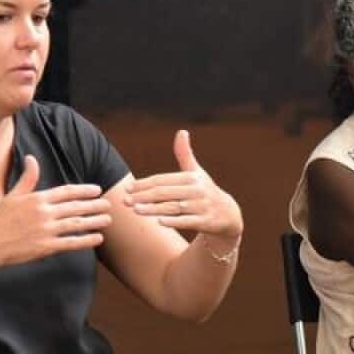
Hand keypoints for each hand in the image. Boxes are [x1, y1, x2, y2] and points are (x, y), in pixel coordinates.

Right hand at [0, 155, 111, 266]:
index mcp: (37, 199)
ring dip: (94, 221)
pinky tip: (98, 238)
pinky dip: (86, 240)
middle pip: (75, 207)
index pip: (66, 191)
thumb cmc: (1, 219)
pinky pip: (71, 243)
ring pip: (76, 224)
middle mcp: (43, 213)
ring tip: (108, 219)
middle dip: (94, 205)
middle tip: (109, 204)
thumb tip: (31, 158)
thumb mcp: (13, 195)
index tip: (97, 190)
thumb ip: (27, 178)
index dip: (83, 190)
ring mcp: (45, 230)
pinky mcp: (46, 247)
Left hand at [124, 130, 242, 246]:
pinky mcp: (206, 221)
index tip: (128, 188)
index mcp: (191, 178)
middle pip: (165, 193)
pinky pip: (187, 221)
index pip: (162, 180)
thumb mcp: (197, 172)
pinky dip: (173, 221)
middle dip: (143, 197)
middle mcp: (197, 191)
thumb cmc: (206, 191)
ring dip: (153, 209)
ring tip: (135, 210)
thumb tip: (182, 131)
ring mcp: (201, 206)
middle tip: (125, 201)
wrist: (228, 214)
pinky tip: (158, 222)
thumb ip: (185, 154)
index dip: (144, 183)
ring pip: (172, 208)